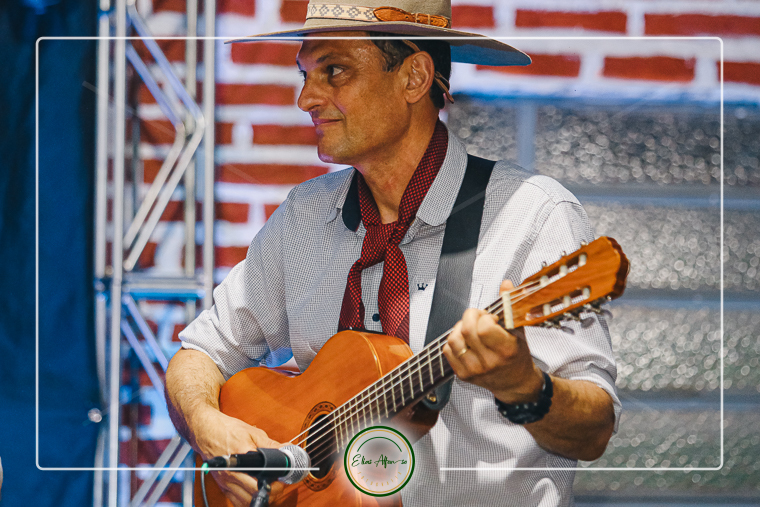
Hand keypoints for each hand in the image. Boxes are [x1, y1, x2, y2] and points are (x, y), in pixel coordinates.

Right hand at [194, 410, 284, 506]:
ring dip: (259, 498)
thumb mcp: (252, 433)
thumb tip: (286, 449)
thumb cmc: (226, 429)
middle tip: (278, 485)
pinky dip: (247, 500)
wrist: (206, 430)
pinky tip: (254, 492)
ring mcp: (225, 481)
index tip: (282, 479)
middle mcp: (232, 473)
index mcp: (242, 459)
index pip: (262, 479)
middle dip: (271, 492)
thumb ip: (271, 444)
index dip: (275, 483)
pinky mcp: (222, 485)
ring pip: (246, 501)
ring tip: (268, 489)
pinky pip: (236, 501)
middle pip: (255, 494)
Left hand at [442, 280, 544, 403]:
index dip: (484, 317)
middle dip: (470, 316)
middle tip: (479, 318)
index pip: (484, 327)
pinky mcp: (463, 375)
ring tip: (471, 329)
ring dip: (460, 328)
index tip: (490, 318)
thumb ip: (510, 306)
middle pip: (467, 330)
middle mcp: (489, 362)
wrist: (515, 383)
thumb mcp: (519, 330)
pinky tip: (465, 341)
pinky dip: (454, 341)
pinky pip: (447, 350)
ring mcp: (474, 370)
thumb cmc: (517, 356)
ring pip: (454, 339)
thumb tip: (505, 285)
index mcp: (506, 350)